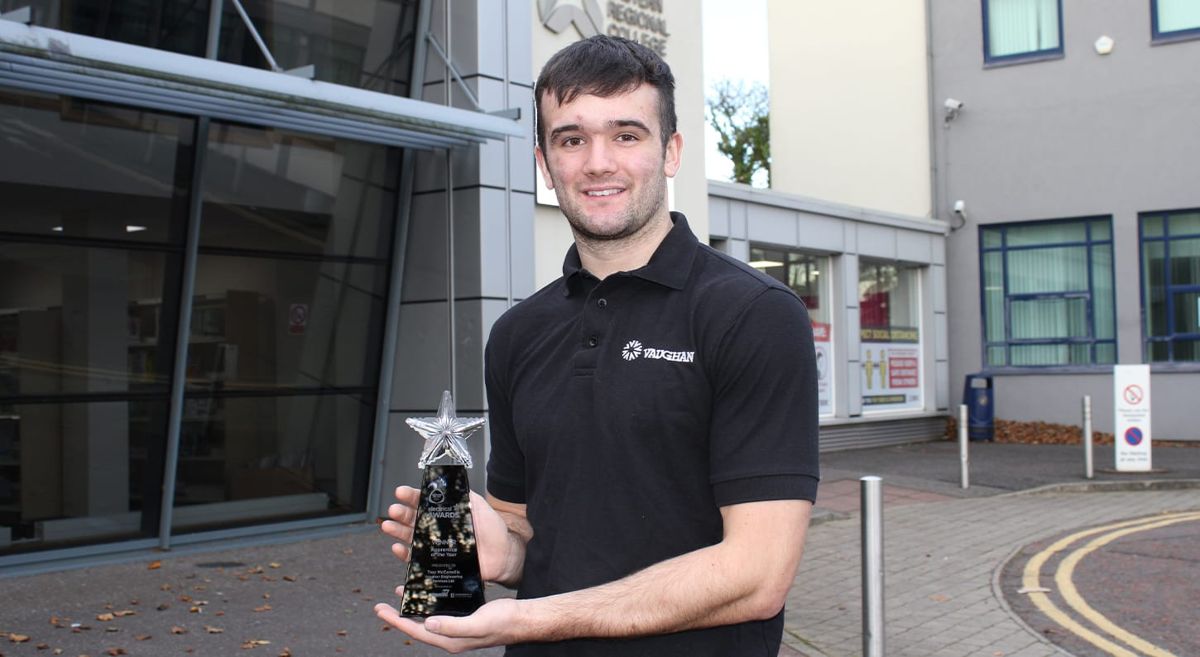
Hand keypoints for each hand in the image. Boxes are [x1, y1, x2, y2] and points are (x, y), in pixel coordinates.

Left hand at [374, 595, 524, 652]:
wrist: (523, 619)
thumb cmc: (503, 622)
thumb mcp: (477, 624)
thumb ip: (452, 626)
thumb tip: (426, 623)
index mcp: (450, 640)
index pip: (416, 631)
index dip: (397, 621)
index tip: (381, 610)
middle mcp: (450, 635)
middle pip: (418, 626)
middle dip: (399, 616)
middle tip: (382, 605)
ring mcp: (456, 627)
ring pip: (428, 617)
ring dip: (414, 607)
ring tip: (401, 593)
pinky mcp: (463, 616)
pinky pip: (440, 610)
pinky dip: (429, 601)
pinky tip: (428, 591)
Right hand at [379, 486, 516, 583]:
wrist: (503, 554)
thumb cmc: (492, 529)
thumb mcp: (477, 504)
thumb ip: (462, 493)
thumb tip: (446, 481)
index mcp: (444, 512)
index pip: (423, 501)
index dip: (411, 496)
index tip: (401, 492)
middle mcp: (437, 528)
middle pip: (412, 519)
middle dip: (401, 513)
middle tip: (394, 509)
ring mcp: (435, 545)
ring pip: (410, 537)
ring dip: (397, 531)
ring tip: (388, 526)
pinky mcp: (436, 562)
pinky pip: (415, 559)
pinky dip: (404, 554)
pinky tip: (397, 547)